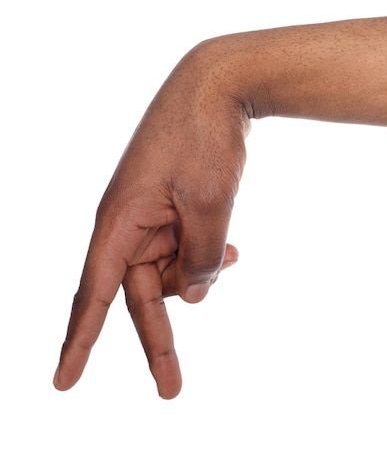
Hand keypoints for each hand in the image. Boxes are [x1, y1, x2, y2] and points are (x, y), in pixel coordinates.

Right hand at [53, 42, 249, 397]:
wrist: (218, 86)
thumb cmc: (204, 141)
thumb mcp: (208, 207)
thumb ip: (199, 261)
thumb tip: (195, 297)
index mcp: (119, 224)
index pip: (94, 295)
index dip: (79, 341)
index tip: (63, 382)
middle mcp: (127, 225)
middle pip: (139, 295)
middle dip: (161, 339)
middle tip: (171, 391)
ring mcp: (150, 216)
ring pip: (170, 271)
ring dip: (199, 273)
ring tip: (230, 249)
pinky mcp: (171, 208)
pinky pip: (184, 248)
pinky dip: (206, 255)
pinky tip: (232, 250)